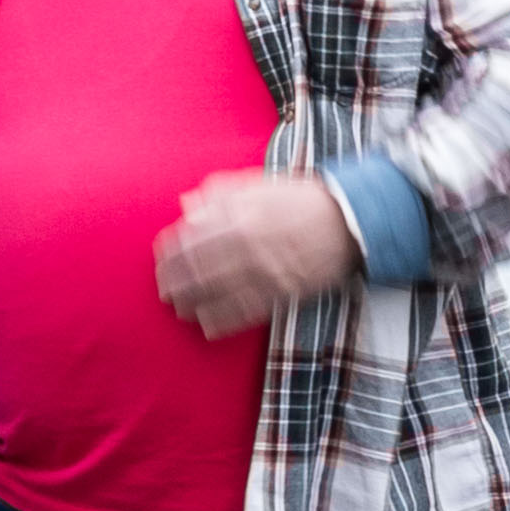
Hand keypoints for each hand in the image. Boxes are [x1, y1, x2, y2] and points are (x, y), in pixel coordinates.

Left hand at [151, 169, 360, 337]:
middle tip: (163, 289)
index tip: (161, 259)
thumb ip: (221, 193)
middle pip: (197, 269)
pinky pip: (246, 311)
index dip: (171, 253)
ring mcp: (264, 271)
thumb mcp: (259, 185)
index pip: (190, 238)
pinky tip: (206, 325)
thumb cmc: (301, 200)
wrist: (348, 220)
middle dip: (174, 282)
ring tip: (178, 307)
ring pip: (217, 293)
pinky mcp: (282, 292)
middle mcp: (247, 245)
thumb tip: (188, 206)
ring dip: (192, 303)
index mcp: (239, 216)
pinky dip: (222, 320)